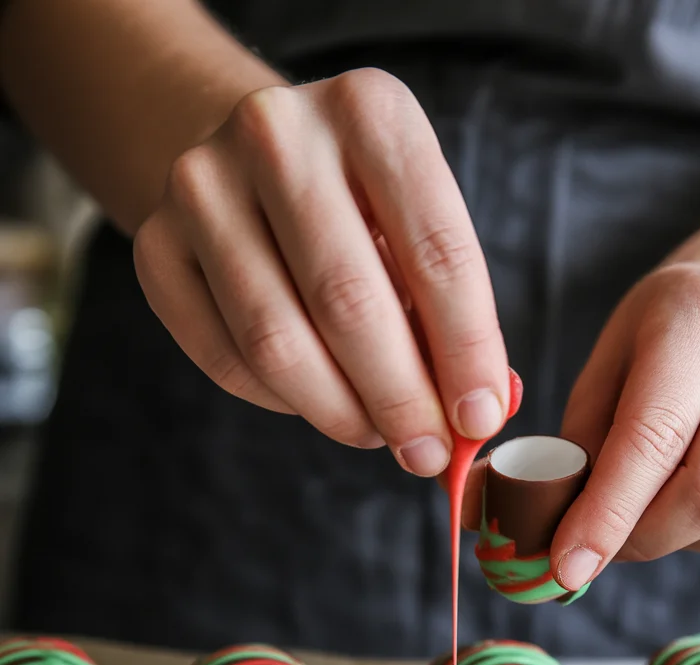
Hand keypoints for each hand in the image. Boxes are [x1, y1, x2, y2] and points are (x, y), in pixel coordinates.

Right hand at [133, 70, 509, 475]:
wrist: (251, 160)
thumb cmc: (360, 207)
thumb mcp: (418, 228)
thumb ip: (452, 314)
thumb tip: (476, 417)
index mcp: (369, 111)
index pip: (436, 252)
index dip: (465, 351)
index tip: (480, 419)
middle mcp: (277, 134)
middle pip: (348, 303)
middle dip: (401, 399)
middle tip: (429, 454)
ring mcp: (201, 186)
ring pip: (278, 343)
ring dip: (341, 413)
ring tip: (379, 435)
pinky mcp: (156, 247)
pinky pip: (227, 360)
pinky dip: (284, 402)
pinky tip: (318, 400)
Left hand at [551, 263, 699, 590]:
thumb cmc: (657, 345)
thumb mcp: (604, 369)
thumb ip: (582, 445)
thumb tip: (560, 532)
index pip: (654, 437)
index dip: (607, 514)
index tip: (568, 566)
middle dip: (641, 539)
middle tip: (596, 553)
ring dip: (675, 537)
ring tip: (646, 508)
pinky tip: (694, 491)